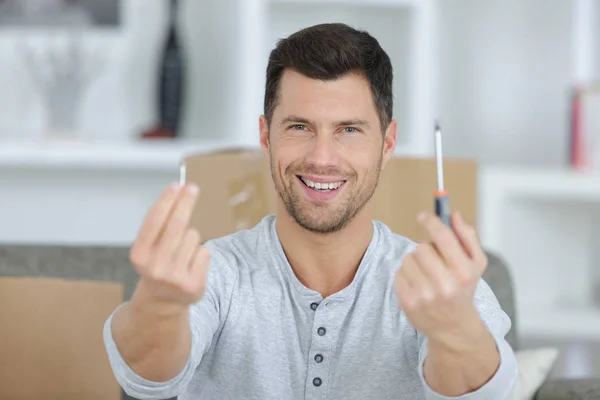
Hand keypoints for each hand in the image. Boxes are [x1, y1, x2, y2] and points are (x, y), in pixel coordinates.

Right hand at [129, 182, 209, 312]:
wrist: (161, 303)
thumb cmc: (157, 266)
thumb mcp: (148, 249)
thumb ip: (159, 226)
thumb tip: (178, 192)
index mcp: (140, 255)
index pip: (154, 221)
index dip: (166, 201)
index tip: (176, 185)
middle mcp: (155, 266)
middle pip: (177, 225)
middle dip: (185, 203)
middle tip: (192, 189)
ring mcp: (175, 277)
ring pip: (193, 236)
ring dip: (191, 237)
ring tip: (182, 252)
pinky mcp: (193, 284)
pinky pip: (204, 251)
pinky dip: (200, 253)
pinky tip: (191, 264)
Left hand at [394, 211, 487, 346]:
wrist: (452, 326)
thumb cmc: (463, 289)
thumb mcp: (475, 263)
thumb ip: (467, 237)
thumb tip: (454, 214)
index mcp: (464, 272)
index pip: (443, 238)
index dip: (430, 222)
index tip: (423, 216)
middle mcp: (445, 285)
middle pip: (421, 247)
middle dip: (425, 249)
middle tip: (432, 259)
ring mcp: (425, 295)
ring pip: (408, 259)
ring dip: (414, 262)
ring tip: (425, 273)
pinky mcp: (408, 301)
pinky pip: (398, 273)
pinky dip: (405, 274)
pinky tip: (417, 283)